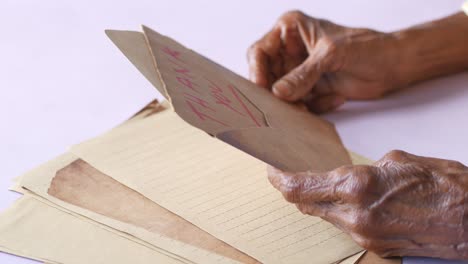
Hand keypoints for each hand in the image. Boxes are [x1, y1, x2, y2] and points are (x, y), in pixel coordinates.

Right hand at [247, 11, 401, 112]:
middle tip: (288, 106)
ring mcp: (299, 72)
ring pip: (282, 95)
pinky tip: (335, 98)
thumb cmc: (367, 46)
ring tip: (312, 106)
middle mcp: (290, 51)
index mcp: (289, 30)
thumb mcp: (331, 55)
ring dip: (296, 104)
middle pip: (267, 78)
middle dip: (278, 94)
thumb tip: (278, 92)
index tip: (262, 90)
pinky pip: (299, 104)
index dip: (256, 72)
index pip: (260, 52)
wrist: (393, 65)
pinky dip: (314, 106)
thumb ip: (303, 74)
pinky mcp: (310, 89)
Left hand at [268, 150, 467, 258]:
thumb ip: (363, 170)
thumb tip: (348, 175)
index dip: (278, 179)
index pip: (298, 188)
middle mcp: (354, 216)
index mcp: (357, 187)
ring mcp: (363, 235)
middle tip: (288, 175)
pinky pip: (344, 226)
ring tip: (320, 185)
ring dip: (317, 201)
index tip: (271, 169)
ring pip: (324, 216)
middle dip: (293, 189)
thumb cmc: (446, 188)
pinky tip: (348, 201)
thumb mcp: (399, 161)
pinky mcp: (374, 246)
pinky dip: (338, 212)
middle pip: (305, 205)